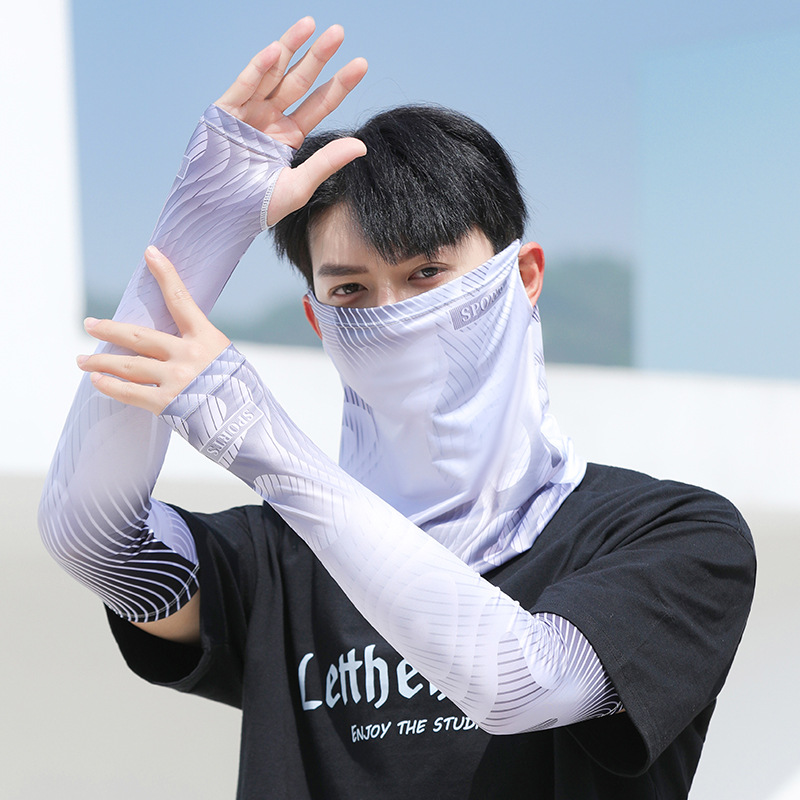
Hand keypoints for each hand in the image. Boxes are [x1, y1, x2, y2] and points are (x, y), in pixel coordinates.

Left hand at [78, 247, 230, 414]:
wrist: (250, 425)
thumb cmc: (241, 393)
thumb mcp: (228, 360)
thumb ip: (201, 350)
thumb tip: (175, 350)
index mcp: (207, 338)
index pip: (181, 300)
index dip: (165, 275)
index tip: (150, 254)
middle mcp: (188, 354)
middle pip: (138, 336)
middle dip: (109, 329)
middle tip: (89, 324)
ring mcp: (176, 378)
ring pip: (128, 365)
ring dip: (100, 362)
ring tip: (83, 361)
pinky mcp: (167, 403)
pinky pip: (130, 392)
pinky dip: (110, 386)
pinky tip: (97, 381)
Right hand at [216, 17, 367, 224]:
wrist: (220, 217)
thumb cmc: (257, 207)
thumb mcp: (298, 185)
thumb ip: (326, 162)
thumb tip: (362, 145)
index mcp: (289, 135)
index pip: (319, 103)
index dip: (339, 84)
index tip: (361, 64)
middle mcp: (270, 118)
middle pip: (298, 81)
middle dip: (318, 57)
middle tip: (339, 32)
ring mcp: (247, 113)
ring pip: (272, 74)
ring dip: (289, 48)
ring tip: (310, 25)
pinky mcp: (223, 113)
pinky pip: (243, 87)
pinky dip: (257, 69)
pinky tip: (276, 52)